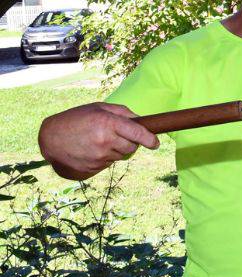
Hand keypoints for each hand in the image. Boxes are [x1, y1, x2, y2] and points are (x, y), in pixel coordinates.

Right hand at [37, 102, 159, 180]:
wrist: (50, 138)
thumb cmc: (76, 119)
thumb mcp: (99, 108)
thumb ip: (122, 112)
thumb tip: (142, 121)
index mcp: (108, 123)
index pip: (138, 134)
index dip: (150, 140)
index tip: (156, 144)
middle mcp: (105, 142)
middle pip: (132, 148)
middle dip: (129, 142)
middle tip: (115, 135)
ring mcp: (98, 157)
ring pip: (120, 156)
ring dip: (115, 150)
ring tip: (97, 141)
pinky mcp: (92, 168)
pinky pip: (108, 164)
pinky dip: (104, 158)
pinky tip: (90, 150)